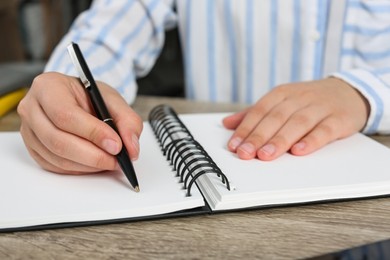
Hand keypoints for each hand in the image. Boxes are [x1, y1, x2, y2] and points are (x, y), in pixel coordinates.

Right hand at [18, 72, 142, 173]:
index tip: (116, 145)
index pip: (66, 115)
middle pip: (58, 140)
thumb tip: (131, 148)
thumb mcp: (112, 99)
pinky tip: (96, 163)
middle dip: (93, 155)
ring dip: (88, 165)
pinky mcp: (33, 149)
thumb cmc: (88, 95)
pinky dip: (80, 169)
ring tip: (110, 161)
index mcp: (48, 86)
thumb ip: (127, 120)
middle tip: (117, 159)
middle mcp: (32, 108)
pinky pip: (55, 166)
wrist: (75, 98)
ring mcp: (29, 131)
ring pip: (57, 157)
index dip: (93, 133)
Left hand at [222, 78, 369, 160]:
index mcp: (282, 94)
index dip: (245, 128)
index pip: (259, 111)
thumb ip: (255, 113)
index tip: (233, 145)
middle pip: (276, 118)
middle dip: (258, 136)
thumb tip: (227, 123)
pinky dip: (312, 140)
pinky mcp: (339, 119)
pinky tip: (299, 151)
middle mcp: (299, 98)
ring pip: (298, 123)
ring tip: (265, 155)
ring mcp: (320, 108)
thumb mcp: (281, 101)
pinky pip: (325, 130)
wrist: (348, 92)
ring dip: (280, 140)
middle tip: (245, 154)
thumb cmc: (308, 101)